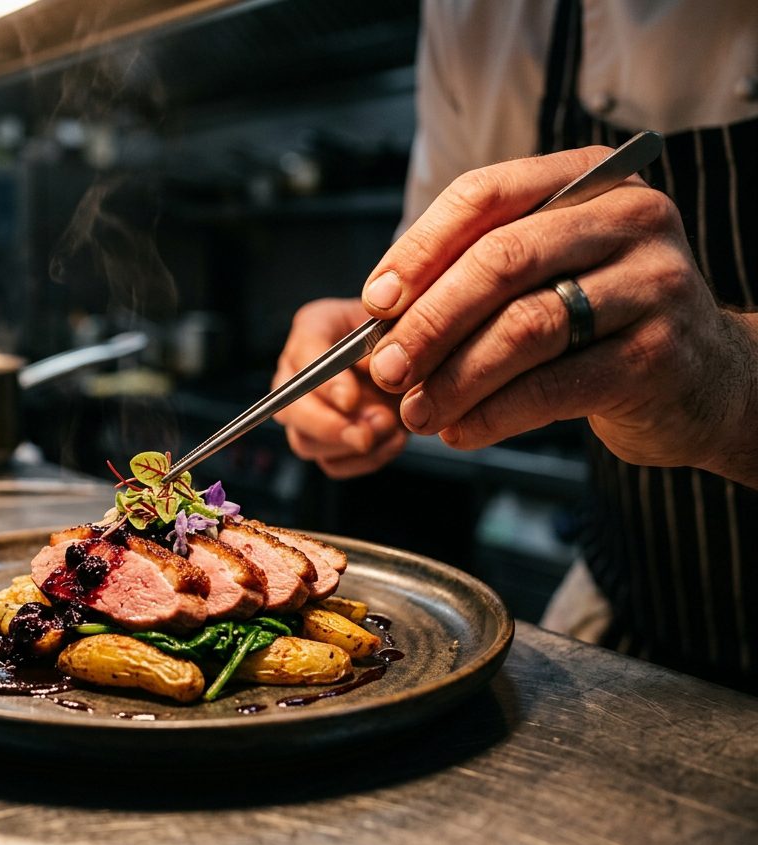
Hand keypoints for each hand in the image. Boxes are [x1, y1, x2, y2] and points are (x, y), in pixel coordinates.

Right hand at [272, 298, 408, 478]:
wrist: (420, 361)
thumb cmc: (407, 334)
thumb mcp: (402, 324)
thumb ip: (389, 339)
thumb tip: (376, 372)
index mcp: (314, 327)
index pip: (304, 355)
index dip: (325, 383)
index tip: (350, 400)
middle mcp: (299, 370)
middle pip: (289, 407)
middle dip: (329, 425)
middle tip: (368, 431)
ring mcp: (307, 411)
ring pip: (305, 442)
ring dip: (349, 444)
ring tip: (389, 427)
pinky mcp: (326, 442)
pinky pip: (332, 464)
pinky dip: (364, 461)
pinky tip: (392, 440)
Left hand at [358, 145, 757, 484]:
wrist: (705, 379)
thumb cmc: (603, 320)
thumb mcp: (546, 273)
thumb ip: (474, 276)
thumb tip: (382, 315)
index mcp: (588, 178)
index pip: (484, 196)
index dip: (418, 250)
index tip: (375, 302)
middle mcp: (629, 219)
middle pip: (501, 260)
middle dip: (429, 320)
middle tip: (386, 367)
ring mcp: (652, 285)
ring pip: (525, 326)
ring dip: (454, 377)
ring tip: (417, 410)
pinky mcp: (657, 355)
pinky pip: (553, 386)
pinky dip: (493, 413)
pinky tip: (461, 429)